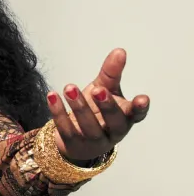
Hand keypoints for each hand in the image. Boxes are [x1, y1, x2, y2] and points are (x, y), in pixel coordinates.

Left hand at [47, 48, 149, 162]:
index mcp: (125, 117)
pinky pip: (66, 129)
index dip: (140, 108)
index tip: (142, 99)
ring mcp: (94, 141)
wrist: (77, 139)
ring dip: (79, 107)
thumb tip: (120, 50)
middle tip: (97, 89)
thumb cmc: (97, 109)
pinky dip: (58, 112)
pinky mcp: (74, 144)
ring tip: (70, 88)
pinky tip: (53, 95)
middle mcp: (113, 131)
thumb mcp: (105, 89)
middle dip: (107, 106)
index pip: (136, 114)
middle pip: (114, 121)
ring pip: (89, 127)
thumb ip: (112, 73)